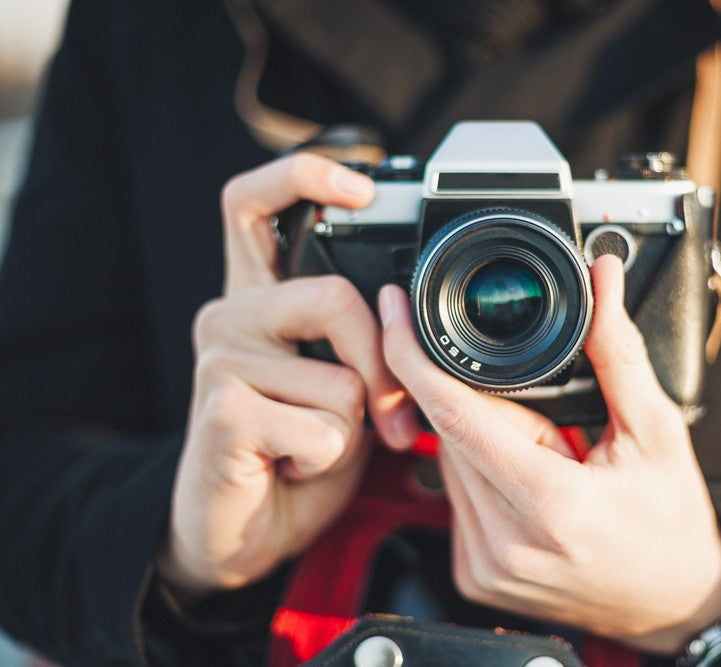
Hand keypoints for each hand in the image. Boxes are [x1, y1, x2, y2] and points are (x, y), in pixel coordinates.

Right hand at [157, 154, 418, 599]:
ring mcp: (219, 359)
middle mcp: (230, 315)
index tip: (361, 187)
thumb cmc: (297, 453)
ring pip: (341, 379)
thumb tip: (413, 330)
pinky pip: (322, 428)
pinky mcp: (221, 410)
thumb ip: (364, 346)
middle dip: (381, 369)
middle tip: (386, 419)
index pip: (254, 202)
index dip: (304, 175)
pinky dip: (328, 461)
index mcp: (259, 297)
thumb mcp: (342, 388)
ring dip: (351, 431)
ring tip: (312, 446)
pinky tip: (292, 467)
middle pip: (336, 296)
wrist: (241, 530)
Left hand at [379, 254, 720, 652]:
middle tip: (549, 420)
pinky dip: (482, 474)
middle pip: (452, 434)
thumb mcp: (655, 429)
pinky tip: (532, 484)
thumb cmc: (669, 519)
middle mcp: (505, 543)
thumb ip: (617, 352)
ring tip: (551, 458)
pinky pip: (456, 499)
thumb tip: (601, 279)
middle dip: (485, 402)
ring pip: (449, 463)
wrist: (672, 599)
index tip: (395, 309)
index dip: (415, 355)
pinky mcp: (474, 576)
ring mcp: (485, 567)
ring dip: (483, 439)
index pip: (456, 415)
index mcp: (551, 504)